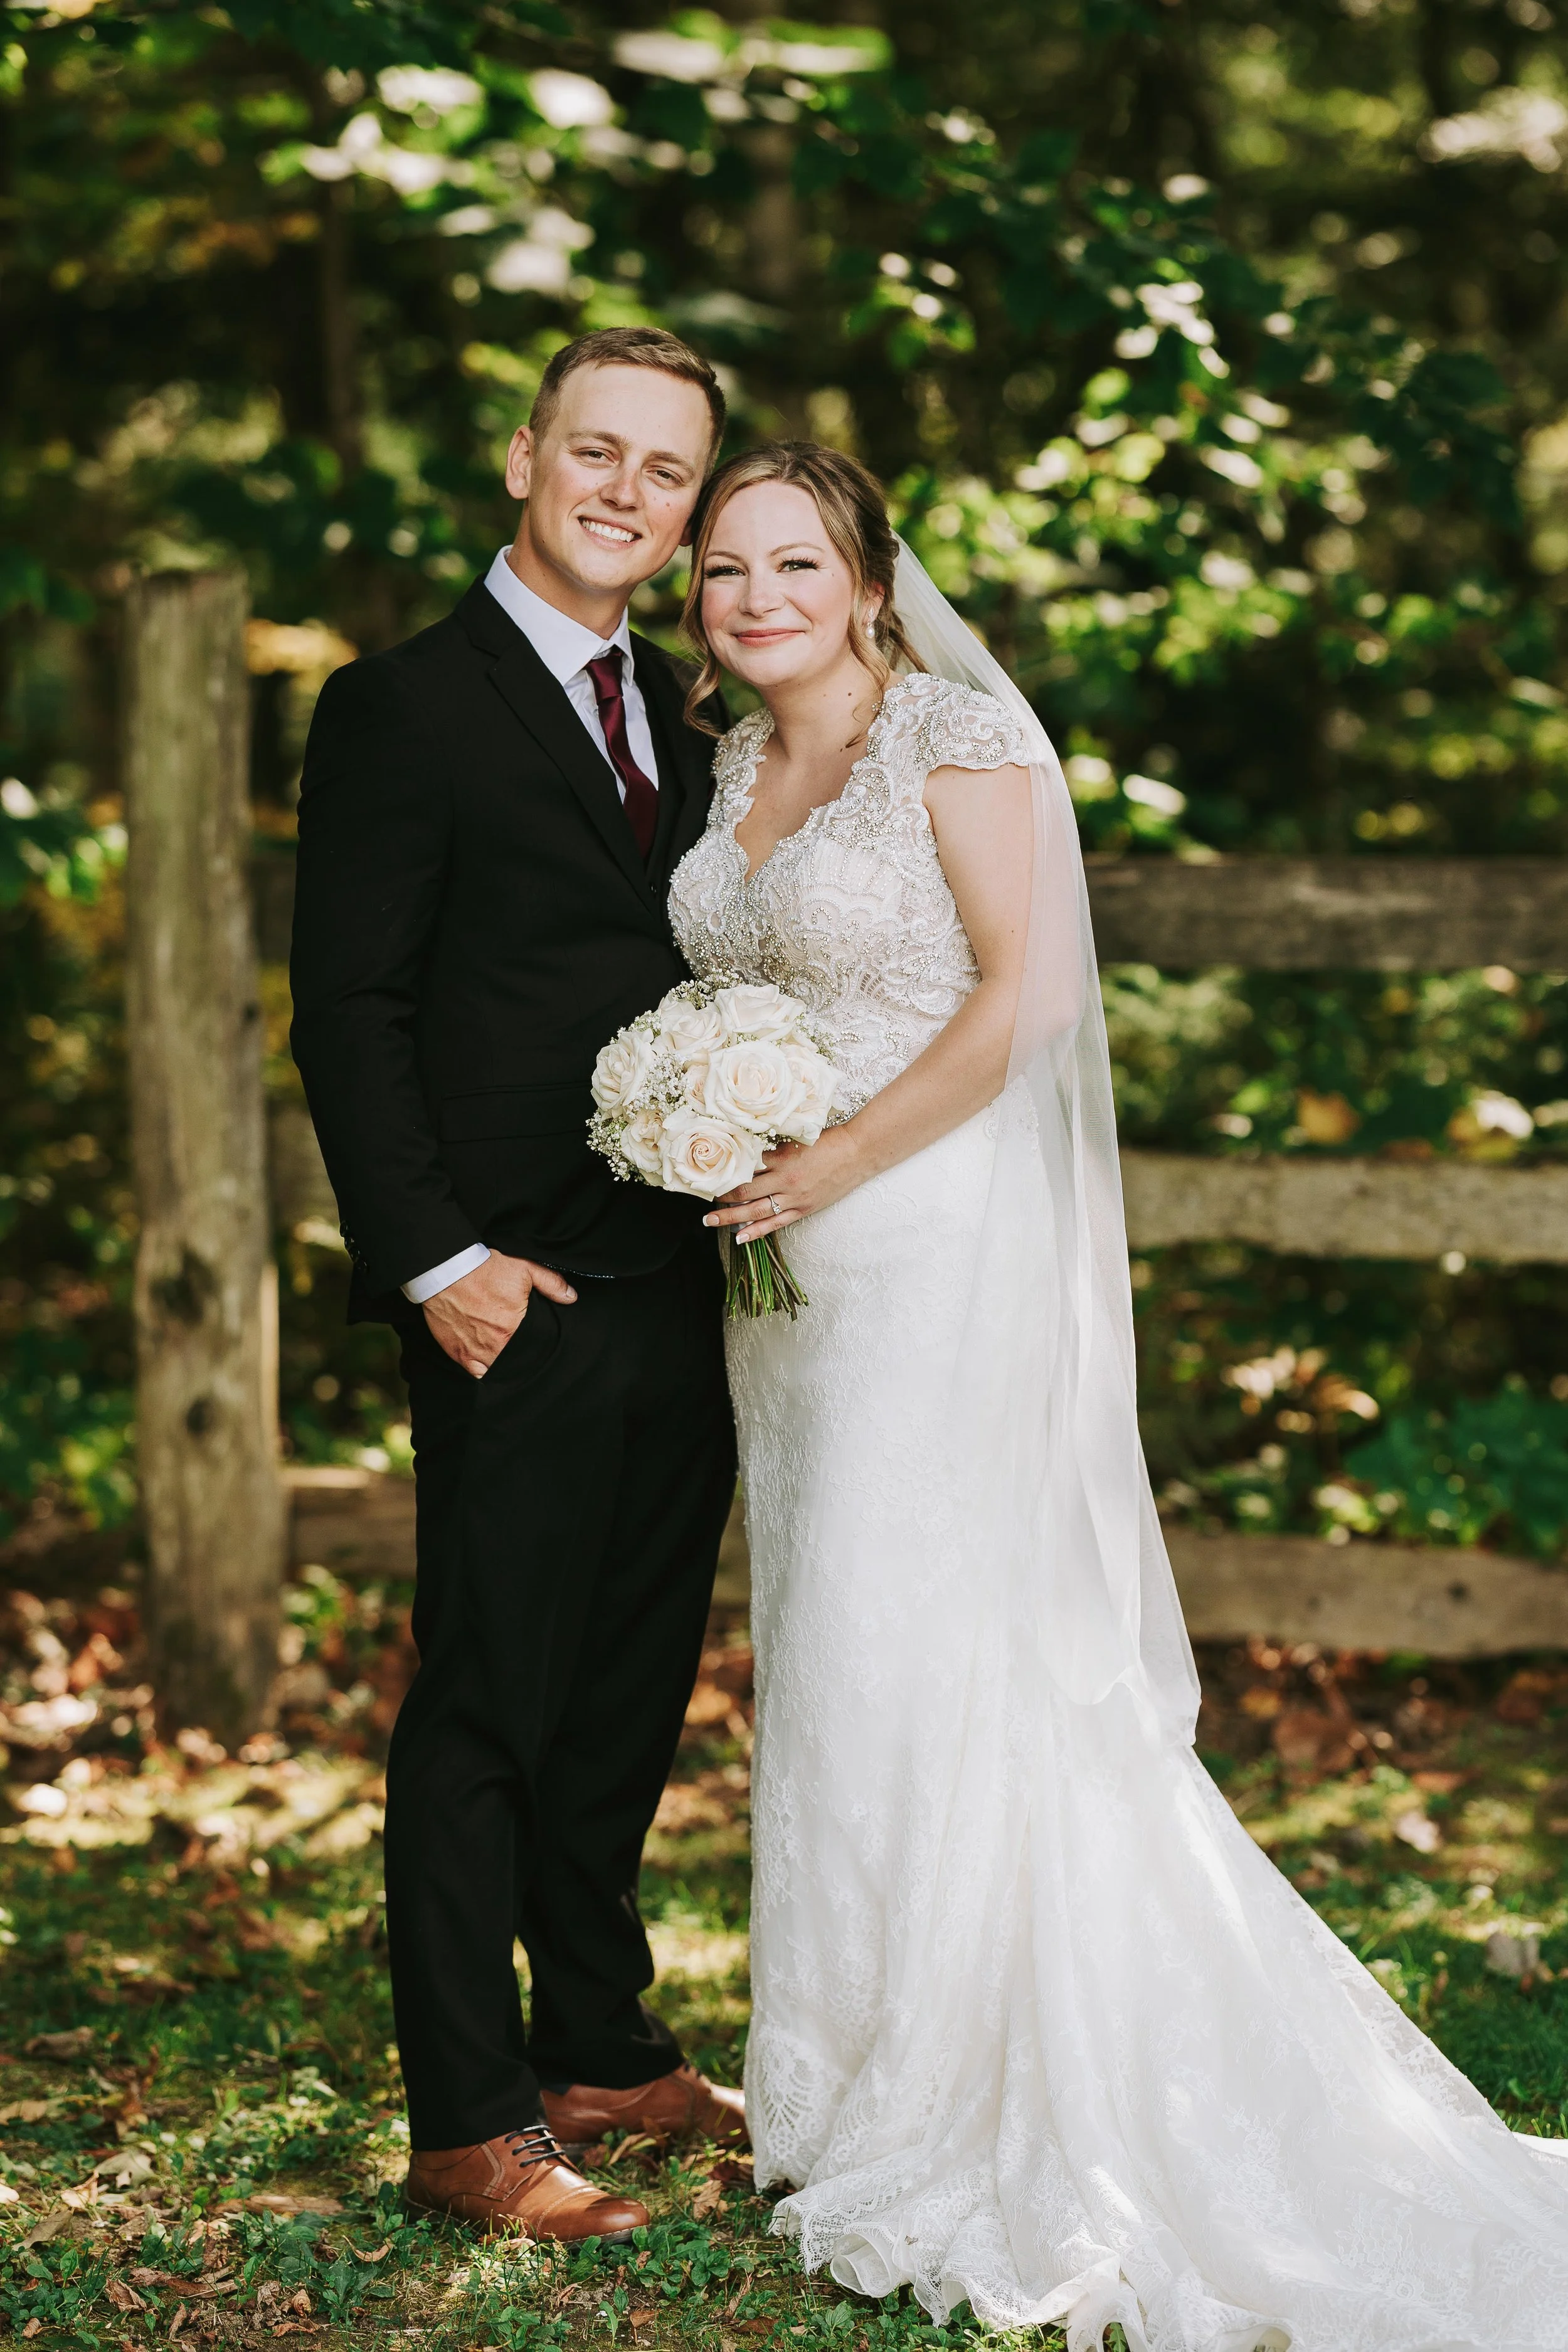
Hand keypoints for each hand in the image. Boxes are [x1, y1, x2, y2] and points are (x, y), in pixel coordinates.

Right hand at [423, 1249, 576, 1379]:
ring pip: (498, 1369)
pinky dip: (484, 1372)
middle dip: (522, 1356)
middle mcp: (495, 1345)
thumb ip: (551, 1283)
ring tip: (508, 1356)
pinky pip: (476, 1374)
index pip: (534, 1347)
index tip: (537, 1341)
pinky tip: (490, 1365)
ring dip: (505, 1365)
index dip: (537, 1345)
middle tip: (523, 1349)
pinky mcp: (459, 1354)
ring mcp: (475, 1352)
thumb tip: (572, 1297)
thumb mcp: (524, 1268)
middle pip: (516, 1361)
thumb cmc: (483, 1270)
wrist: (445, 1271)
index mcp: (513, 1327)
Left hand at [703, 1126, 867, 1245]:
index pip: (745, 1169)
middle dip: (721, 1198)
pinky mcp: (804, 1209)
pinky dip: (756, 1231)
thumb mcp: (797, 1140)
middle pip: (745, 1192)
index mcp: (781, 1159)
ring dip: (731, 1217)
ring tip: (711, 1221)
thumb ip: (773, 1149)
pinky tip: (739, 1237)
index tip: (709, 1176)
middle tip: (701, 1202)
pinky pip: (775, 1223)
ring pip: (755, 1211)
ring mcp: (794, 1198)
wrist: (857, 1152)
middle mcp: (784, 1180)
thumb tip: (748, 1153)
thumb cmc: (828, 1141)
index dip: (725, 1174)